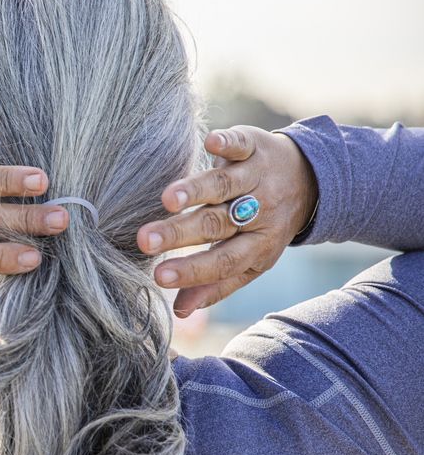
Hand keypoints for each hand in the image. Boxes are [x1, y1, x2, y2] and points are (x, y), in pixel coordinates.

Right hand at [136, 125, 319, 317]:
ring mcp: (255, 178)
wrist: (308, 178)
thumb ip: (215, 284)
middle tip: (146, 241)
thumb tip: (179, 312)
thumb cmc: (262, 226)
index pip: (223, 262)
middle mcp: (258, 212)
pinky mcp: (252, 147)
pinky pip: (240, 145)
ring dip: (197, 191)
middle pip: (216, 225)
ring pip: (224, 186)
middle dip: (181, 234)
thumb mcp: (249, 260)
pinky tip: (210, 142)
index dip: (192, 271)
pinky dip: (227, 143)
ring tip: (167, 199)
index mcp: (257, 245)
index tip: (158, 277)